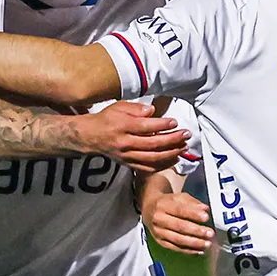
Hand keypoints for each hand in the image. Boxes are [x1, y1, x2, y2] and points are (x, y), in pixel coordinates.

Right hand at [74, 100, 190, 171]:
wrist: (91, 136)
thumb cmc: (107, 119)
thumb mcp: (119, 107)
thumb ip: (136, 108)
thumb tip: (152, 110)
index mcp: (122, 127)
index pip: (145, 127)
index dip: (162, 125)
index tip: (175, 122)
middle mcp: (125, 143)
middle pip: (152, 144)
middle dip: (172, 140)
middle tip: (186, 135)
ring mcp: (127, 156)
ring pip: (152, 158)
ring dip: (171, 154)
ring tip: (184, 147)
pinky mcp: (128, 164)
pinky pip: (148, 168)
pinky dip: (163, 165)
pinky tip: (174, 159)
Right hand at [145, 187, 214, 253]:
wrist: (149, 209)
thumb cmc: (168, 203)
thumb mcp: (179, 197)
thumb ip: (192, 203)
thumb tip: (205, 209)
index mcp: (163, 205)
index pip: (180, 210)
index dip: (193, 214)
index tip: (206, 217)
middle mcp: (158, 219)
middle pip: (179, 226)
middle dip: (196, 230)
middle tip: (210, 233)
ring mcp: (158, 231)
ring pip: (177, 239)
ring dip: (194, 243)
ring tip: (207, 244)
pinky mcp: (160, 241)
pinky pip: (175, 247)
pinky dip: (188, 250)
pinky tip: (199, 250)